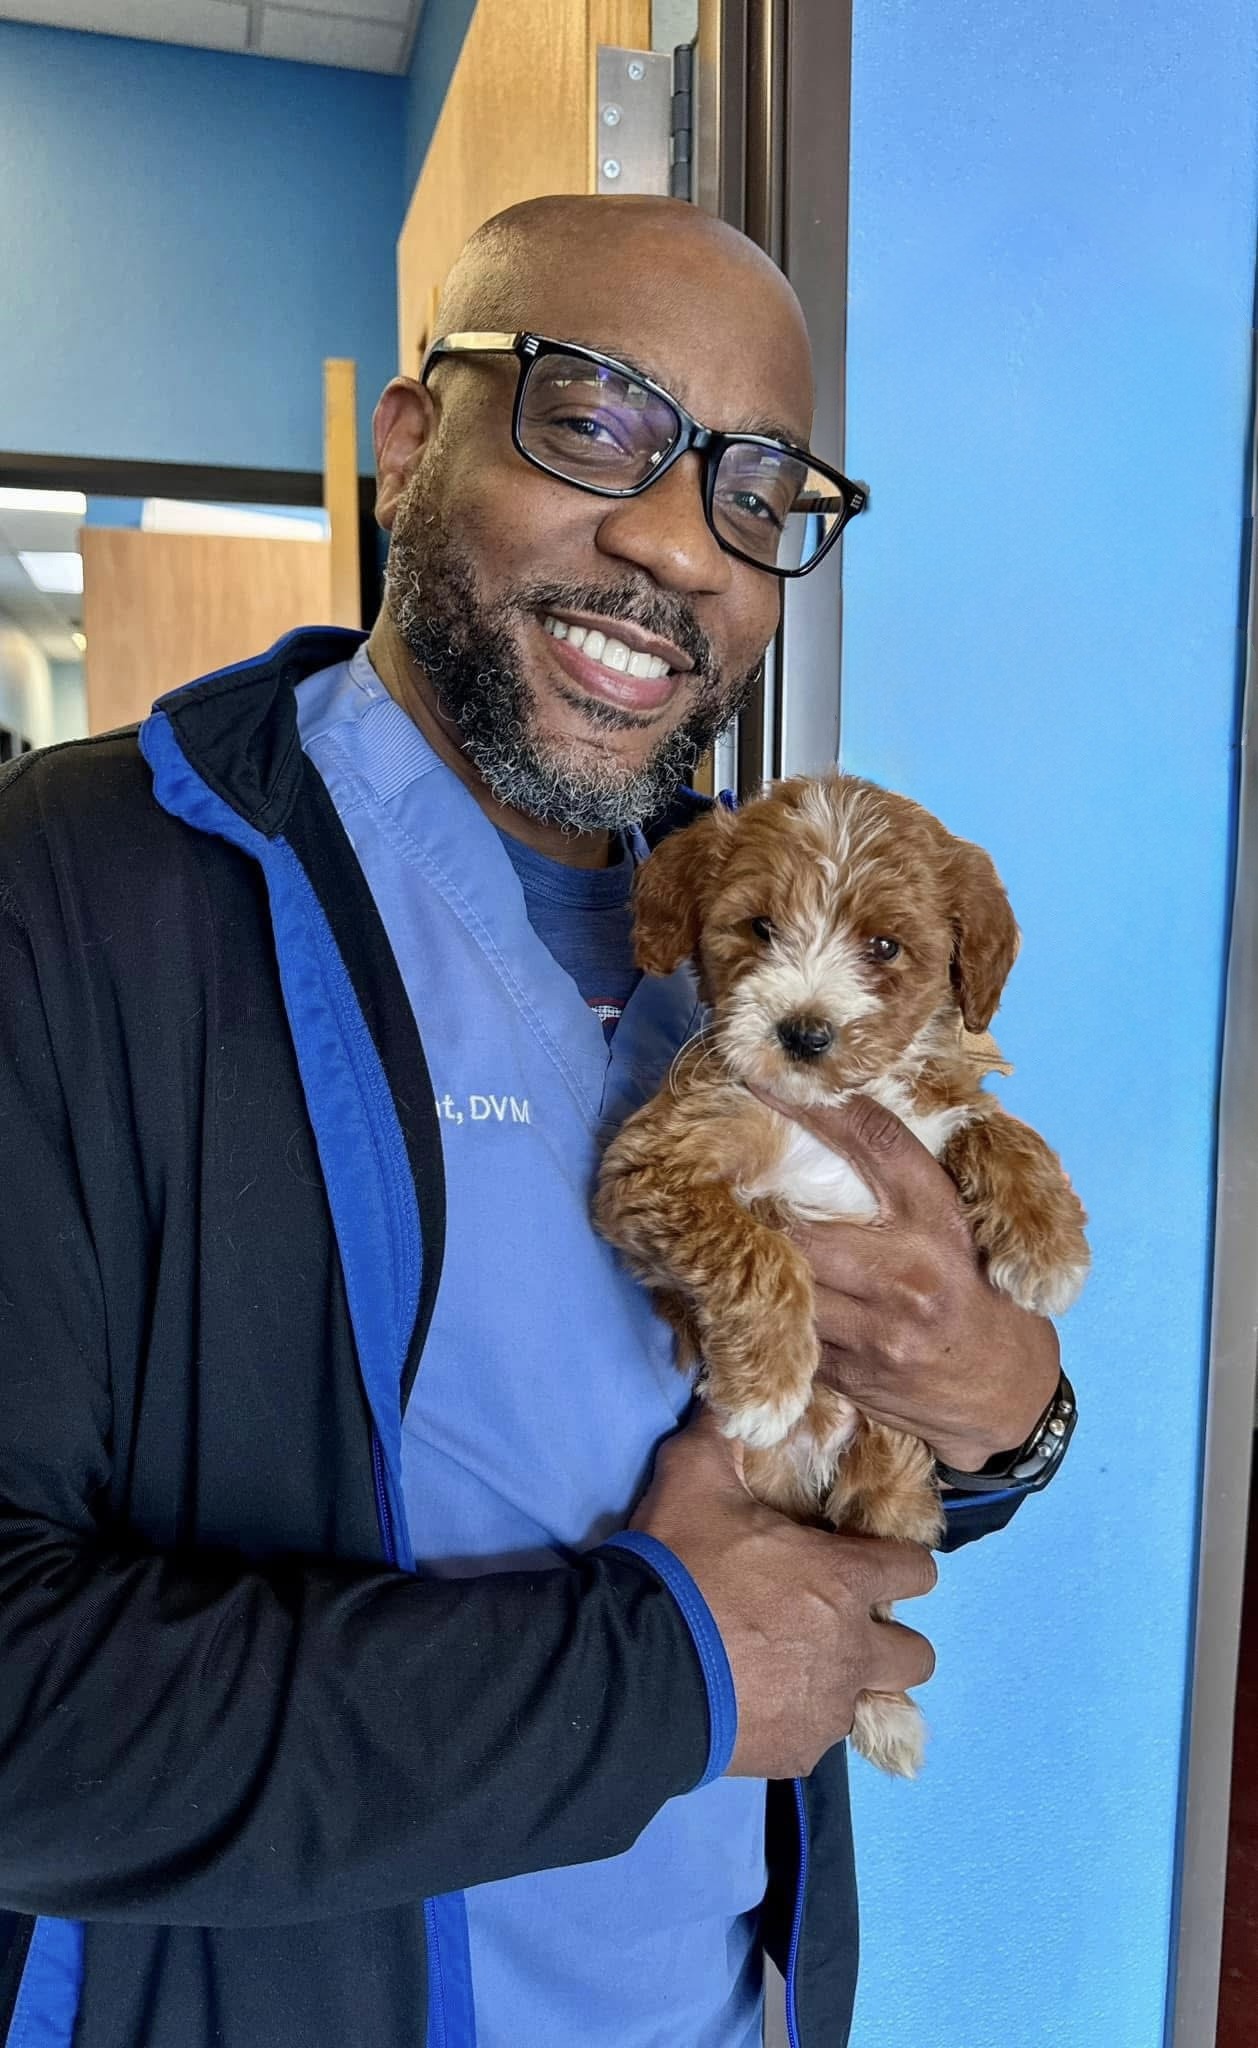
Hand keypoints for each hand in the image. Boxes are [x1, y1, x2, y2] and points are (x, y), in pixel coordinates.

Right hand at [632, 1408, 936, 1777]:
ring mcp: (828, 1708)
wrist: (638, 1669)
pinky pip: (816, 1739)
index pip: (919, 1571)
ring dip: (844, 1685)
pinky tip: (753, 1702)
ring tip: (791, 1668)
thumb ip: (722, 1435)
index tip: (868, 1562)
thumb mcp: (694, 1480)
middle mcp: (853, 1648)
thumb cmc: (682, 1568)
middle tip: (840, 1624)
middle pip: (918, 1655)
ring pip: (869, 1701)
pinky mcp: (797, 1753)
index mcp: (845, 1580)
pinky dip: (795, 1721)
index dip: (900, 1564)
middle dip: (892, 1640)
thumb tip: (735, 1393)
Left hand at [756, 1090, 1060, 1473]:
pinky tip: (755, 1299)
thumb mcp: (965, 1227)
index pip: (873, 1141)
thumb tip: (838, 1116)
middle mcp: (909, 1272)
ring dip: (757, 1263)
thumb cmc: (986, 1295)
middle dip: (759, 1206)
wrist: (1011, 1398)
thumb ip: (910, 1184)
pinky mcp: (852, 1375)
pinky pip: (790, 1335)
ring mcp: (877, 1331)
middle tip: (725, 1182)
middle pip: (801, 1225)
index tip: (766, 1076)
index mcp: (940, 1219)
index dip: (815, 1105)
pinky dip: (770, 1314)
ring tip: (729, 1241)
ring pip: (786, 1284)